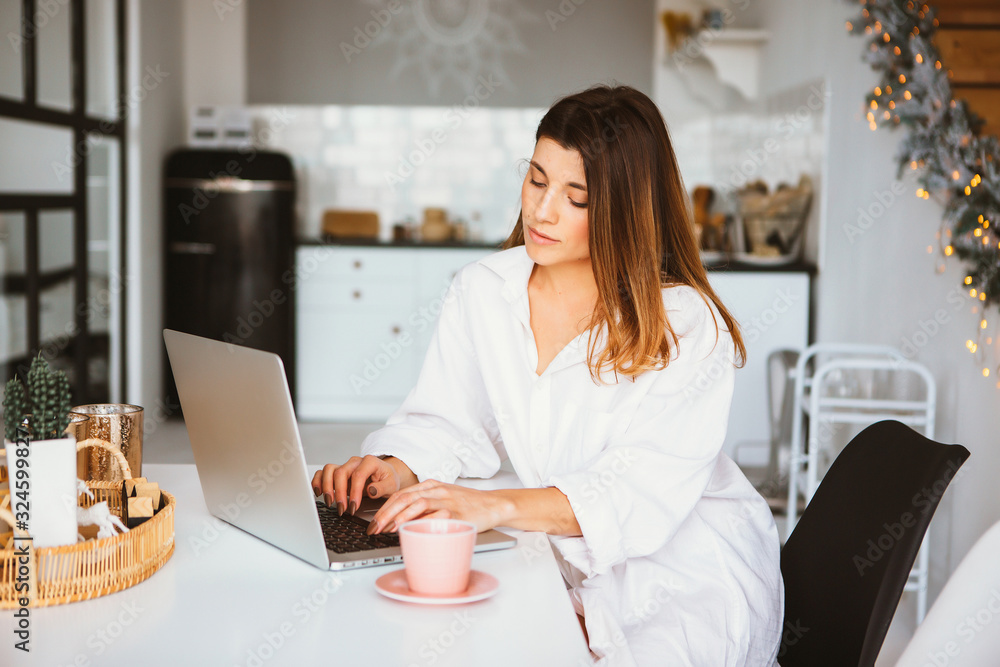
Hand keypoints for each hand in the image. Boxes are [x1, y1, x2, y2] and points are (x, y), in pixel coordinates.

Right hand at [312, 455, 401, 516]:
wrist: (385, 476)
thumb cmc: (388, 479)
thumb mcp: (391, 484)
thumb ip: (382, 487)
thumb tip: (371, 490)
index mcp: (369, 462)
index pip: (358, 475)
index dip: (354, 492)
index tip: (353, 506)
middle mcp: (355, 462)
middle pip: (341, 472)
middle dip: (339, 493)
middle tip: (342, 509)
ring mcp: (345, 466)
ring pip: (329, 470)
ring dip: (326, 487)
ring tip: (330, 502)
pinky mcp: (338, 472)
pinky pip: (323, 472)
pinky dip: (318, 481)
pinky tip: (319, 493)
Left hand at [366, 480, 509, 534]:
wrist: (494, 504)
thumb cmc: (467, 504)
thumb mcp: (443, 498)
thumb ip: (424, 504)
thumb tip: (398, 520)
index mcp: (431, 486)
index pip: (401, 494)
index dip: (384, 508)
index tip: (373, 522)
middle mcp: (437, 491)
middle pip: (405, 498)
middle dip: (386, 514)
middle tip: (374, 529)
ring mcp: (447, 501)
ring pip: (418, 504)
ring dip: (400, 517)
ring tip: (389, 529)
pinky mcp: (457, 513)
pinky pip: (437, 516)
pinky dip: (422, 523)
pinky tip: (413, 531)